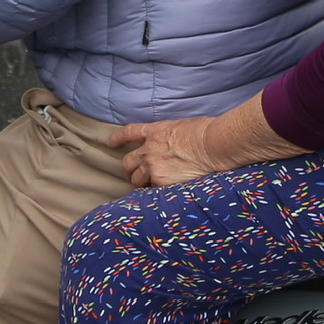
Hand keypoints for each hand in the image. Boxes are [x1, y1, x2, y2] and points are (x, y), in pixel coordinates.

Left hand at [110, 117, 229, 187]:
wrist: (212, 145)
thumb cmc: (206, 132)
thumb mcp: (183, 126)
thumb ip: (173, 135)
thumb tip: (178, 142)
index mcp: (156, 132)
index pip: (129, 133)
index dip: (118, 138)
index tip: (111, 142)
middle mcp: (149, 149)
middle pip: (128, 161)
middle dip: (130, 169)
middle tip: (135, 174)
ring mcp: (153, 166)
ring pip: (136, 179)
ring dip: (141, 183)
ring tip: (150, 188)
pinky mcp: (160, 182)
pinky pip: (152, 191)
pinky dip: (156, 194)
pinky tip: (162, 197)